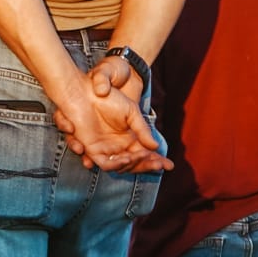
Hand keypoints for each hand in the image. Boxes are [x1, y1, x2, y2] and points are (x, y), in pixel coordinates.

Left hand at [53, 70, 167, 173]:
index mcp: (128, 138)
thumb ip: (142, 129)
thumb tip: (155, 146)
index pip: (144, 154)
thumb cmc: (109, 98)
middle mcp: (117, 146)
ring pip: (122, 166)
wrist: (87, 91)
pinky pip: (105, 163)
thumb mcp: (132, 113)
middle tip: (160, 165)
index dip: (156, 160)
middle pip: (135, 163)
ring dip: (135, 165)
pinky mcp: (91, 148)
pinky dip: (117, 164)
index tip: (169, 165)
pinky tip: (128, 158)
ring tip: (144, 157)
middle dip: (148, 165)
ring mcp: (104, 148)